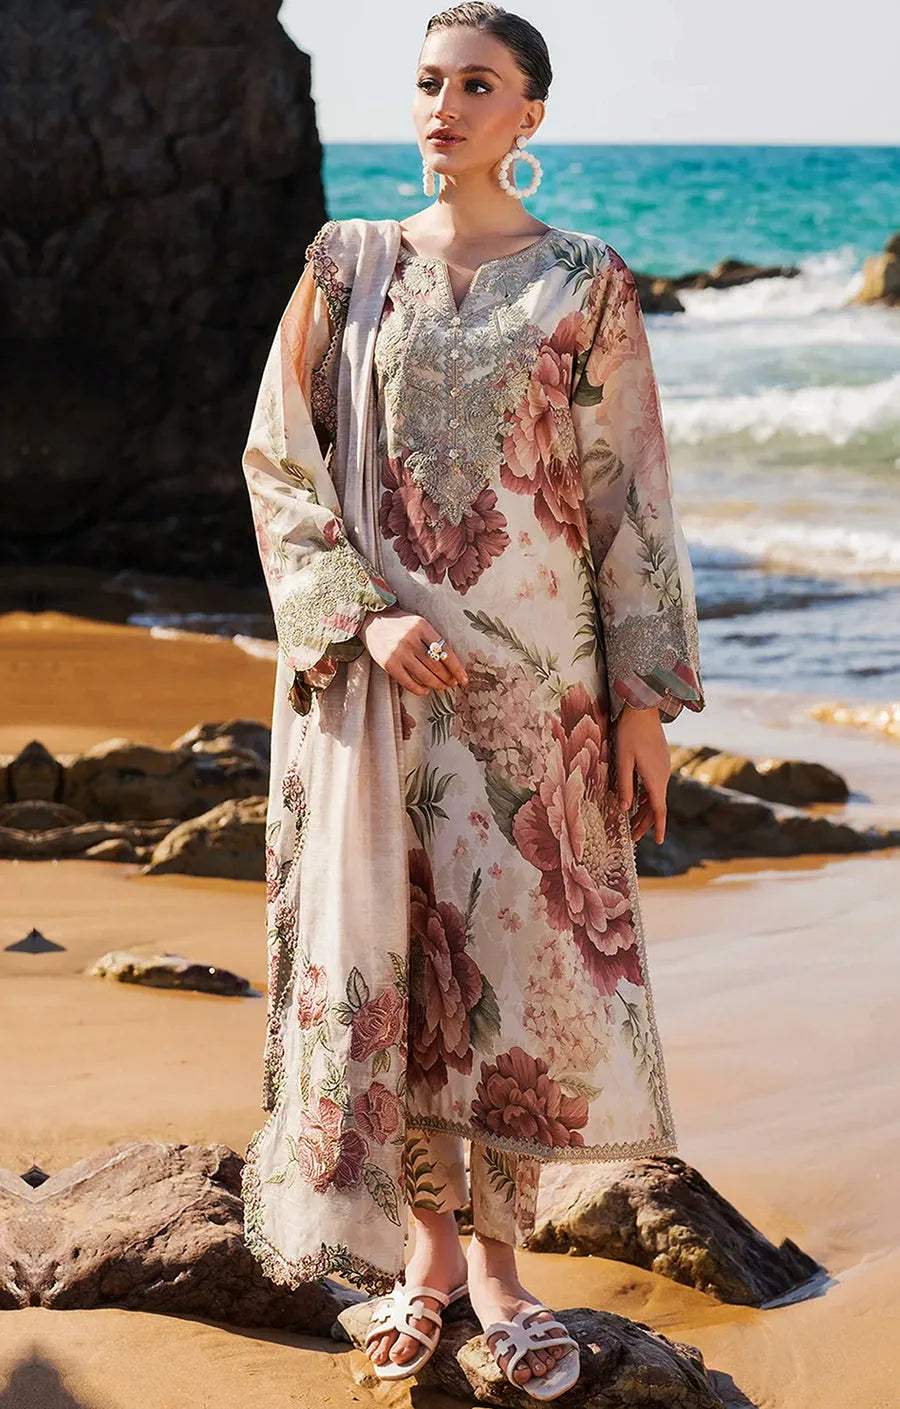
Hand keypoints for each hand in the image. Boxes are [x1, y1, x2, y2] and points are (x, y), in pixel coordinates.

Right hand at [360, 607, 468, 695]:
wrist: (371, 621)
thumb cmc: (399, 624)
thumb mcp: (418, 623)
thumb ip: (432, 639)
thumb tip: (450, 662)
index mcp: (422, 626)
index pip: (446, 651)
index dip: (457, 668)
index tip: (463, 679)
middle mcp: (411, 639)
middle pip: (437, 665)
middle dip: (448, 678)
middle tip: (453, 684)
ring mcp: (399, 652)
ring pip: (425, 676)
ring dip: (437, 685)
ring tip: (442, 687)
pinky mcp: (389, 664)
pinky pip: (409, 682)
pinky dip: (420, 689)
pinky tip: (425, 690)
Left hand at [614, 703, 669, 843]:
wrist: (643, 709)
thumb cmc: (630, 733)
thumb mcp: (623, 761)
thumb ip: (624, 786)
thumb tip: (624, 809)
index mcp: (655, 779)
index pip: (659, 810)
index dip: (657, 827)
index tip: (658, 842)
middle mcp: (663, 776)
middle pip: (656, 806)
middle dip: (645, 823)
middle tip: (632, 836)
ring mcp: (663, 768)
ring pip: (655, 795)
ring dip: (645, 810)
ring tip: (631, 821)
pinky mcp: (660, 760)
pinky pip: (655, 785)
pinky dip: (647, 797)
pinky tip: (637, 799)